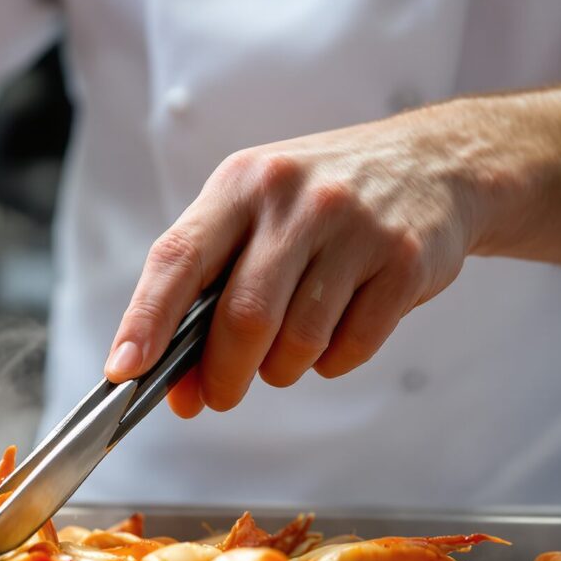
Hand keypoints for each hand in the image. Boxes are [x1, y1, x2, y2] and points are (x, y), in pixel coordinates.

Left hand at [103, 109, 488, 416]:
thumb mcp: (259, 213)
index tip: (125, 370)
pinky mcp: (404, 261)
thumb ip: (210, 288)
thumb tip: (177, 385)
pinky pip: (351, 346)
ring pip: (297, 340)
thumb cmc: (324, 202)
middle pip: (242, 316)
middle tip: (218, 396)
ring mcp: (354, 228)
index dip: (146, 320)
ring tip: (287, 353)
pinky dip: (332, 362)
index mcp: (241, 183)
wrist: (435, 164)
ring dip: (282, 369)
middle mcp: (294, 199)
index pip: (178, 258)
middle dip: (222, 373)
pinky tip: (335, 336)